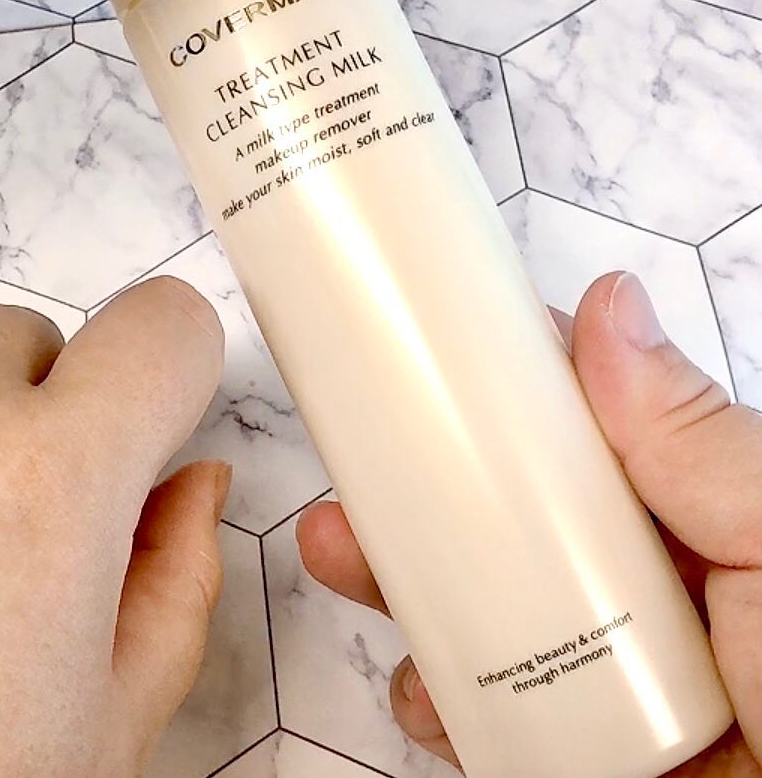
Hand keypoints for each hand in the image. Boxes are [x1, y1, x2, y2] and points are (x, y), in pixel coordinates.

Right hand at [298, 271, 761, 776]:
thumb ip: (694, 442)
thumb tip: (608, 305)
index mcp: (699, 519)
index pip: (588, 435)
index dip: (506, 394)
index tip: (429, 357)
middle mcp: (650, 593)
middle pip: (514, 525)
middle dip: (424, 491)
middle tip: (357, 467)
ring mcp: (613, 680)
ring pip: (487, 615)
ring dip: (405, 585)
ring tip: (339, 555)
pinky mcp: (584, 756)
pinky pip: (492, 722)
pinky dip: (440, 702)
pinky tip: (420, 691)